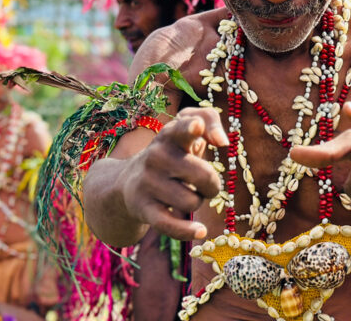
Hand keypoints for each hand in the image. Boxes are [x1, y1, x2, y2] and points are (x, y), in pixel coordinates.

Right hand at [120, 107, 225, 240]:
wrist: (127, 182)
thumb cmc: (171, 153)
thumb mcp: (185, 129)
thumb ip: (209, 120)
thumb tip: (223, 141)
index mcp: (170, 135)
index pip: (180, 128)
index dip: (190, 127)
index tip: (197, 127)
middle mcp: (156, 156)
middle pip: (203, 176)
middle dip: (212, 185)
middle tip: (204, 184)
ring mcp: (148, 183)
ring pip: (193, 202)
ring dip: (196, 201)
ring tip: (185, 194)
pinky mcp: (143, 208)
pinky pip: (170, 224)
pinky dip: (187, 230)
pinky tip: (201, 231)